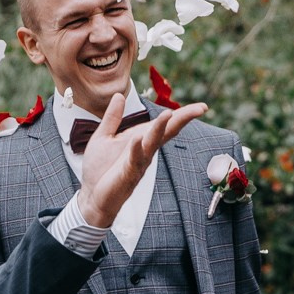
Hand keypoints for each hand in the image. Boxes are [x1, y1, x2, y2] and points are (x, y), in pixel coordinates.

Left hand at [75, 94, 207, 227]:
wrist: (92, 198)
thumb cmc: (100, 170)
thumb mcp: (103, 137)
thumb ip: (112, 117)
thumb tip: (118, 95)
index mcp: (141, 140)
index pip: (165, 125)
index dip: (181, 115)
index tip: (201, 107)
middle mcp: (144, 151)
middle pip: (167, 132)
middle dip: (182, 119)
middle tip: (201, 108)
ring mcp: (138, 162)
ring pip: (152, 144)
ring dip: (160, 129)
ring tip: (168, 114)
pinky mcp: (127, 174)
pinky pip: (134, 160)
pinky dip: (136, 149)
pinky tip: (138, 138)